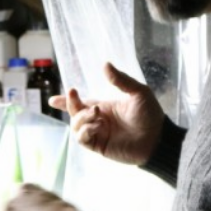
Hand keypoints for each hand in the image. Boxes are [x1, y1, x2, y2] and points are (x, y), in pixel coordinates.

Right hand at [48, 61, 164, 165]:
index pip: (81, 103)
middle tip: (75, 94)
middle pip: (74, 112)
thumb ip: (120, 80)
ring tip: (97, 113)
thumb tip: (105, 64)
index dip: (66, 102)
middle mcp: (98, 120)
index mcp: (105, 107)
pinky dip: (85, 130)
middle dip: (70, 103)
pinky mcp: (99, 146)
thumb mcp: (138, 92)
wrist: (158, 139)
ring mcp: (98, 134)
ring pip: (76, 125)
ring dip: (81, 116)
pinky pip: (82, 138)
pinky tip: (98, 125)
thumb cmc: (150, 115)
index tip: (53, 100)